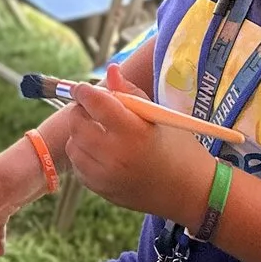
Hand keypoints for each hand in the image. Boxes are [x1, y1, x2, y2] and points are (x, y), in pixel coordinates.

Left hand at [64, 65, 212, 222]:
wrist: (188, 191)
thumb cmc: (178, 148)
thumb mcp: (159, 116)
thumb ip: (130, 92)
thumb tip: (110, 70)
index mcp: (134, 132)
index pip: (95, 102)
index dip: (84, 91)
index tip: (83, 88)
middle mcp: (116, 155)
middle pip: (77, 123)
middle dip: (81, 111)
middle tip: (94, 110)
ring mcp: (106, 176)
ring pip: (72, 144)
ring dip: (81, 134)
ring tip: (101, 133)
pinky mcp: (100, 190)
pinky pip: (77, 165)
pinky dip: (84, 155)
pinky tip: (103, 153)